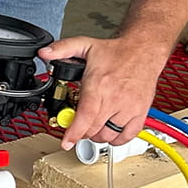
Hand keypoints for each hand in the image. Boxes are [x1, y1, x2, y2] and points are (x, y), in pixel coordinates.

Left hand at [39, 34, 166, 149]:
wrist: (143, 51)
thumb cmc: (116, 52)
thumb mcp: (85, 45)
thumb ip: (62, 49)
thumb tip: (44, 53)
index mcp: (99, 84)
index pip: (85, 116)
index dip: (74, 132)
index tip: (66, 142)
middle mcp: (115, 98)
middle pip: (94, 128)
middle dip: (80, 132)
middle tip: (76, 126)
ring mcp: (129, 107)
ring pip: (108, 135)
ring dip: (96, 136)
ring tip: (91, 127)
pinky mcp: (140, 112)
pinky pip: (127, 136)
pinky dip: (116, 140)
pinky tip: (108, 132)